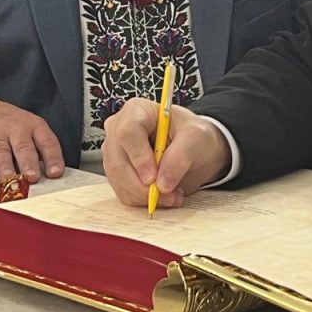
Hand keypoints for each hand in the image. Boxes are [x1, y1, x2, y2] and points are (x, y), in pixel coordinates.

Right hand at [0, 96, 64, 181]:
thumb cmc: (6, 122)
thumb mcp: (28, 127)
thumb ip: (38, 149)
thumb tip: (48, 176)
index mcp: (33, 126)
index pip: (47, 143)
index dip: (53, 158)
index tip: (55, 173)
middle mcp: (15, 129)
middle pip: (24, 148)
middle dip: (29, 163)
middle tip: (32, 177)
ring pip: (1, 151)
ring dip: (5, 166)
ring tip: (8, 178)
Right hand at [102, 97, 232, 207]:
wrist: (194, 149)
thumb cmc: (193, 134)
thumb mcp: (196, 137)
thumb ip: (180, 156)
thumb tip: (162, 183)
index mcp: (137, 111)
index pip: (128, 132)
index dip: (139, 157)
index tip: (153, 177)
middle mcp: (119, 129)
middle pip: (118, 161)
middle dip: (142, 185)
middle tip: (167, 194)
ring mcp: (115, 151)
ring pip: (118, 180)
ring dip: (144, 196)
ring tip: (171, 195)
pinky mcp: (117, 171)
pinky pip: (122, 192)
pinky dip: (141, 200)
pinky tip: (161, 196)